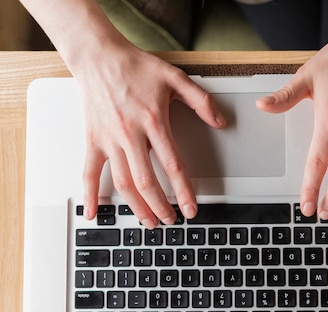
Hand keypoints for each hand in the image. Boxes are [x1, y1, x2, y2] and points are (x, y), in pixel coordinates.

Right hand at [77, 45, 225, 227]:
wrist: (98, 56)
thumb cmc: (135, 67)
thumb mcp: (175, 78)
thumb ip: (201, 101)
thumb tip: (220, 122)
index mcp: (154, 122)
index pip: (172, 165)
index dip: (183, 191)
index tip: (190, 208)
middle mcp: (130, 134)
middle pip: (146, 182)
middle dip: (160, 207)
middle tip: (171, 220)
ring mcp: (109, 139)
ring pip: (122, 183)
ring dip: (136, 207)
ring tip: (148, 222)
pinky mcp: (92, 140)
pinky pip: (89, 172)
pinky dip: (90, 194)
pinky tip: (94, 213)